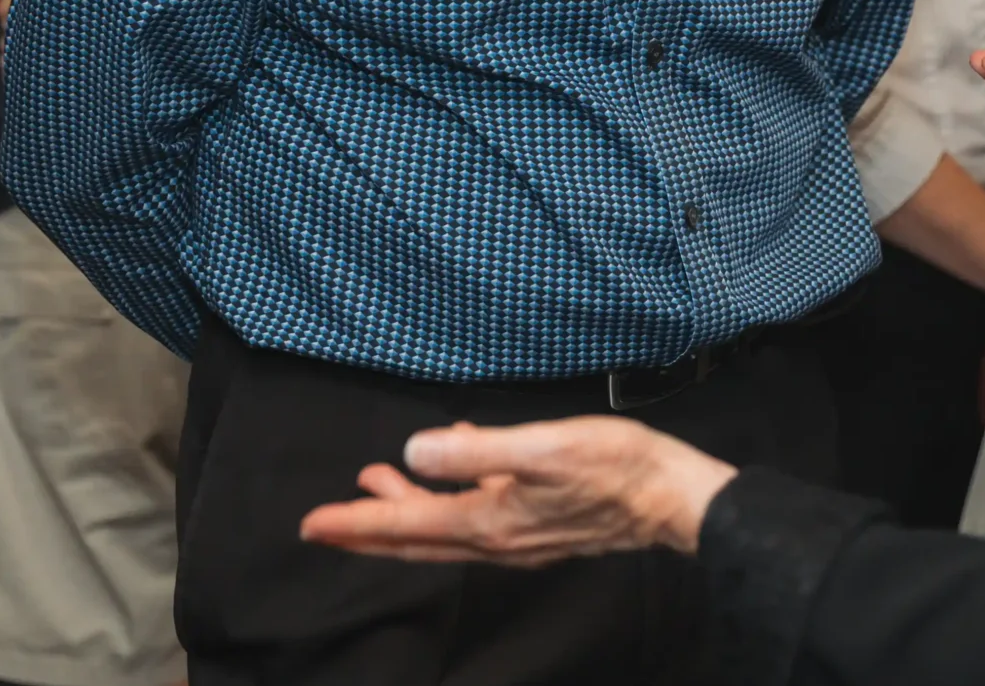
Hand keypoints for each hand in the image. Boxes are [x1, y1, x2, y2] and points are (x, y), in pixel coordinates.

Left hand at [299, 416, 735, 566]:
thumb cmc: (616, 468)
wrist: (671, 498)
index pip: (407, 524)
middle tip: (322, 523)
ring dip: (403, 513)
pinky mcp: (537, 527)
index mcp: (489, 521)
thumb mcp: (544, 447)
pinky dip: (446, 502)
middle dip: (367, 530)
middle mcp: (496, 538)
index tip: (313, 524)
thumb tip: (415, 448)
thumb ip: (479, 449)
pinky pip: (473, 520)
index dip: (358, 521)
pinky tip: (451, 470)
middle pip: (414, 538)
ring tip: (375, 485)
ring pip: (441, 531)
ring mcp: (517, 536)